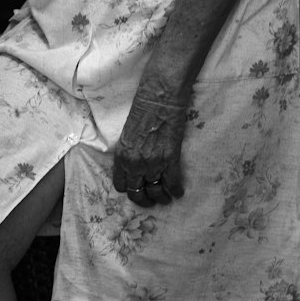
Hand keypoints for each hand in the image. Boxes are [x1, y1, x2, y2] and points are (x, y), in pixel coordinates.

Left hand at [112, 91, 188, 207]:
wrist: (159, 100)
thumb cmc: (142, 112)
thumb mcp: (126, 135)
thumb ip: (129, 154)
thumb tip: (134, 167)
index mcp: (121, 157)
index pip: (121, 186)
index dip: (129, 189)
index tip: (135, 189)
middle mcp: (135, 164)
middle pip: (137, 193)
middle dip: (144, 199)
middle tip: (150, 200)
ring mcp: (153, 164)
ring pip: (156, 192)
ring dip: (161, 198)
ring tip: (165, 198)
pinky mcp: (171, 161)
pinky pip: (173, 184)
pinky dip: (176, 191)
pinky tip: (178, 192)